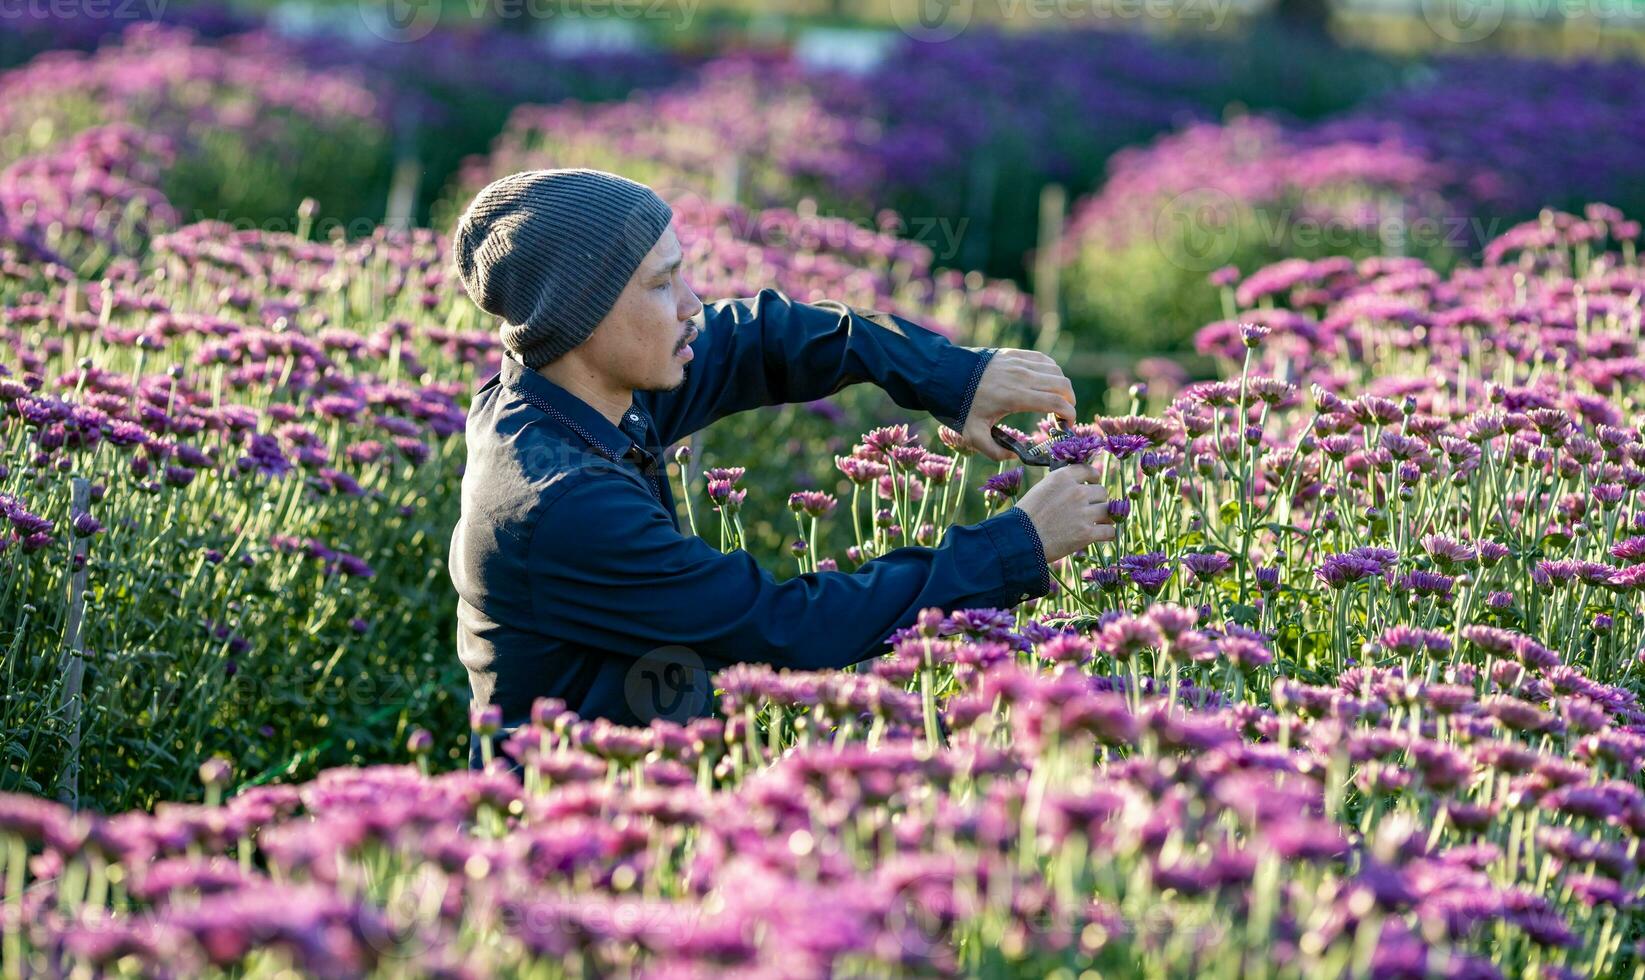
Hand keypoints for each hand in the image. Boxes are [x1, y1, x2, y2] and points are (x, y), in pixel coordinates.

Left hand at [959, 350, 1077, 461]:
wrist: (942, 375)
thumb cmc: (958, 406)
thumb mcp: (973, 436)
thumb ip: (995, 452)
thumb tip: (1014, 456)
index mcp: (1016, 397)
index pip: (1056, 402)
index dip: (1069, 415)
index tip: (1066, 426)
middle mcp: (1021, 377)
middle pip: (1062, 385)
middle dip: (1069, 402)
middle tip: (1062, 416)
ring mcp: (1018, 363)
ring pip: (1056, 371)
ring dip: (1062, 386)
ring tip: (1054, 400)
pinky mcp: (1013, 354)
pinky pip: (1043, 359)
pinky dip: (1051, 371)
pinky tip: (1045, 383)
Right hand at [1012, 463, 1113, 561]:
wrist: (1019, 540)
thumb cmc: (1024, 517)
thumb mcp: (1039, 490)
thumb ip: (1059, 486)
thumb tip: (1076, 487)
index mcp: (1062, 478)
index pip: (1088, 470)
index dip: (1093, 478)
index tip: (1092, 483)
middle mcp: (1076, 492)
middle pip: (1101, 492)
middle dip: (1097, 500)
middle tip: (1090, 509)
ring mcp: (1083, 513)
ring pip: (1108, 510)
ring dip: (1104, 517)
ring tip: (1099, 523)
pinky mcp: (1087, 533)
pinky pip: (1109, 530)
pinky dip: (1107, 534)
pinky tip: (1102, 536)